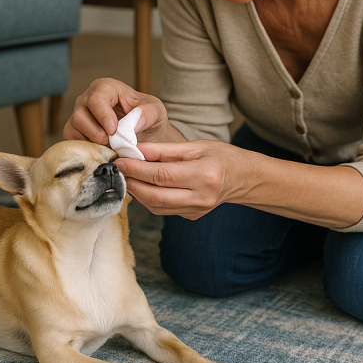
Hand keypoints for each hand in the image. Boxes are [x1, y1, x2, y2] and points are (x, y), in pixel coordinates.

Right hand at [62, 78, 172, 145]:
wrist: (145, 132)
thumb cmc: (147, 116)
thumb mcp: (155, 110)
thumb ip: (147, 113)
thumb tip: (132, 124)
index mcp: (105, 88)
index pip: (96, 100)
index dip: (103, 117)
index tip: (114, 131)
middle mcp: (87, 100)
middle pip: (80, 116)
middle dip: (97, 133)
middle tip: (114, 143)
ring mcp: (78, 116)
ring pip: (73, 130)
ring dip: (92, 143)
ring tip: (111, 148)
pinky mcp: (74, 132)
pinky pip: (72, 142)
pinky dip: (85, 150)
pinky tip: (102, 152)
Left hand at [114, 140, 248, 219]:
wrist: (244, 178)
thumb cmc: (222, 157)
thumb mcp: (195, 146)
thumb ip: (164, 150)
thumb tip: (136, 150)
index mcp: (204, 175)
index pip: (161, 175)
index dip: (137, 169)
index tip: (121, 161)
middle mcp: (200, 197)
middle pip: (155, 196)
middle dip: (133, 183)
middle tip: (119, 170)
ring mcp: (196, 210)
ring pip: (156, 206)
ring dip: (138, 193)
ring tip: (128, 177)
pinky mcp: (192, 216)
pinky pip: (164, 209)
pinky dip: (149, 198)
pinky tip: (144, 186)